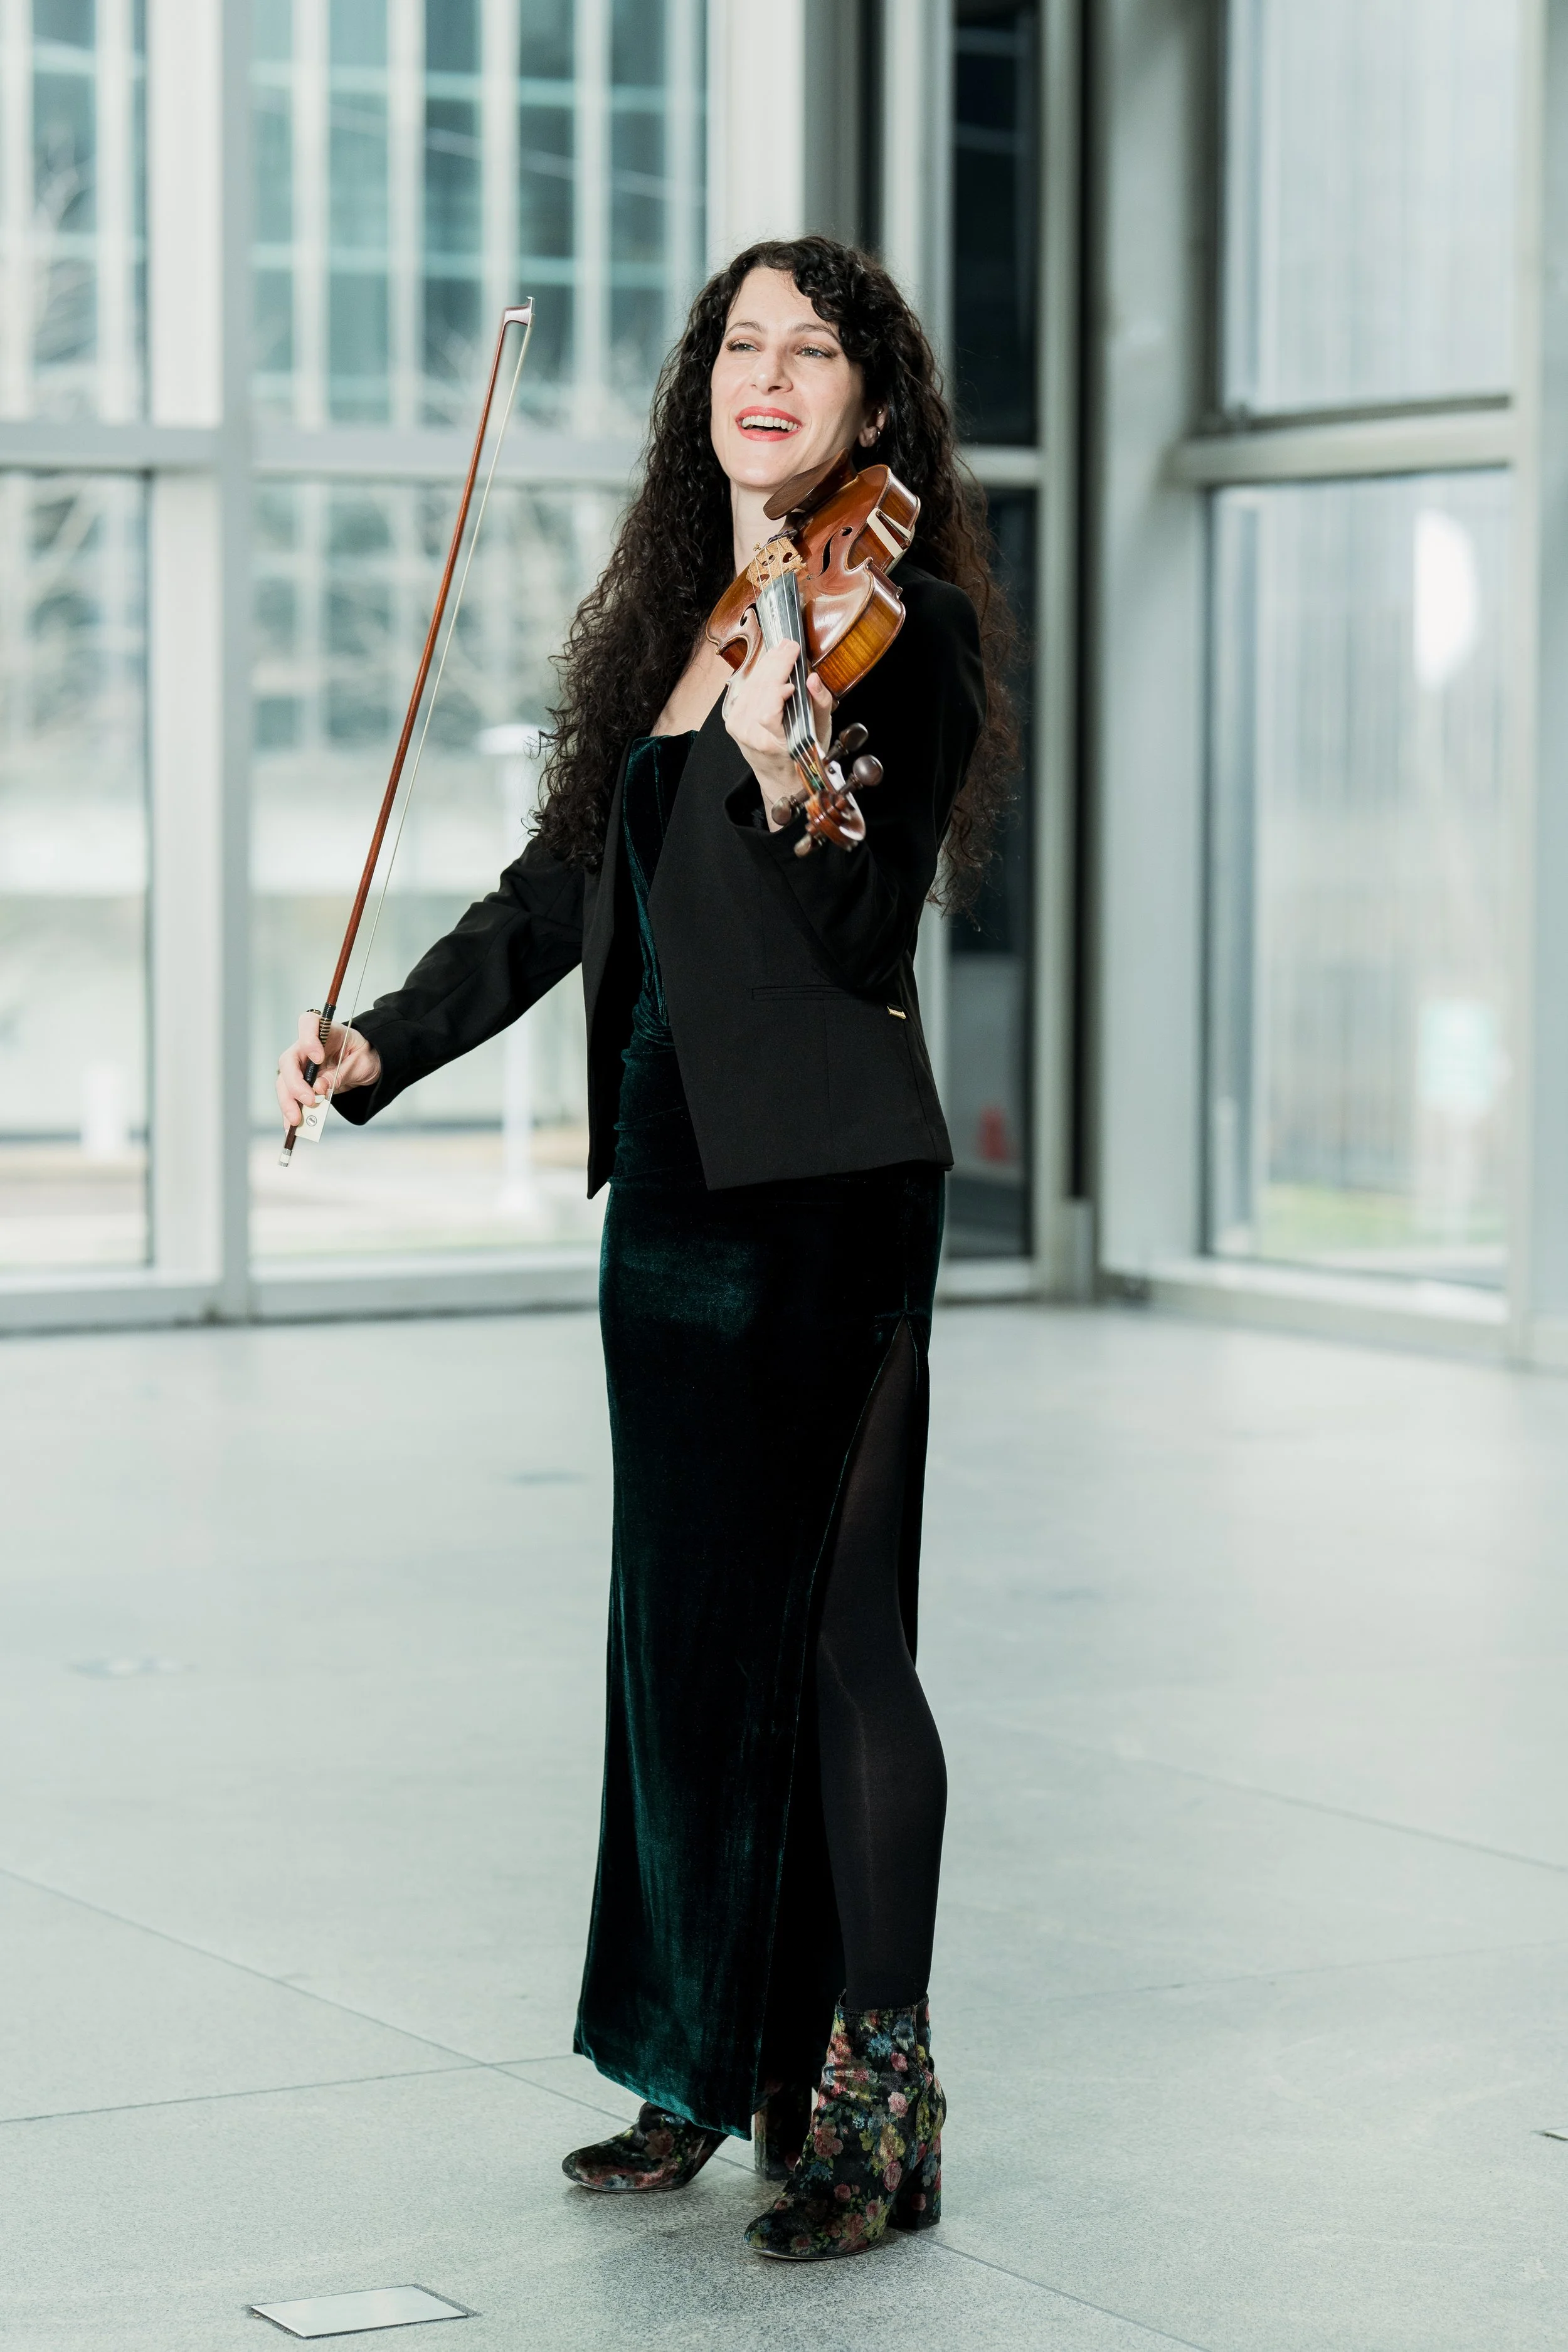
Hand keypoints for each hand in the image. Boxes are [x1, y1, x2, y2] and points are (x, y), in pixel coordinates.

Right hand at [276, 1010, 381, 1129]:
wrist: (367, 1063)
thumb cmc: (365, 1055)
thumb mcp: (361, 1063)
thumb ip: (340, 1073)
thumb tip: (319, 1088)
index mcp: (326, 1031)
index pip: (307, 1023)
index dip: (308, 1039)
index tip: (318, 1058)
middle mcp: (307, 1046)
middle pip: (289, 1061)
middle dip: (295, 1084)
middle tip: (309, 1101)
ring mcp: (301, 1065)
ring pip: (285, 1082)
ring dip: (288, 1102)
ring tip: (296, 1121)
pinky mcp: (301, 1082)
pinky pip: (290, 1096)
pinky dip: (290, 1111)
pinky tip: (291, 1126)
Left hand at [721, 639, 831, 830]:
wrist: (779, 777)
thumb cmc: (802, 755)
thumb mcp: (820, 733)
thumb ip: (819, 705)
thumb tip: (814, 679)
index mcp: (772, 744)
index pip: (767, 712)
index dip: (777, 685)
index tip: (793, 662)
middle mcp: (750, 736)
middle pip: (758, 691)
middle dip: (776, 663)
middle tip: (790, 645)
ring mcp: (737, 728)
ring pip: (751, 686)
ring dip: (767, 664)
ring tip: (782, 649)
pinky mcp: (732, 720)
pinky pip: (745, 690)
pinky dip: (759, 674)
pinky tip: (770, 663)